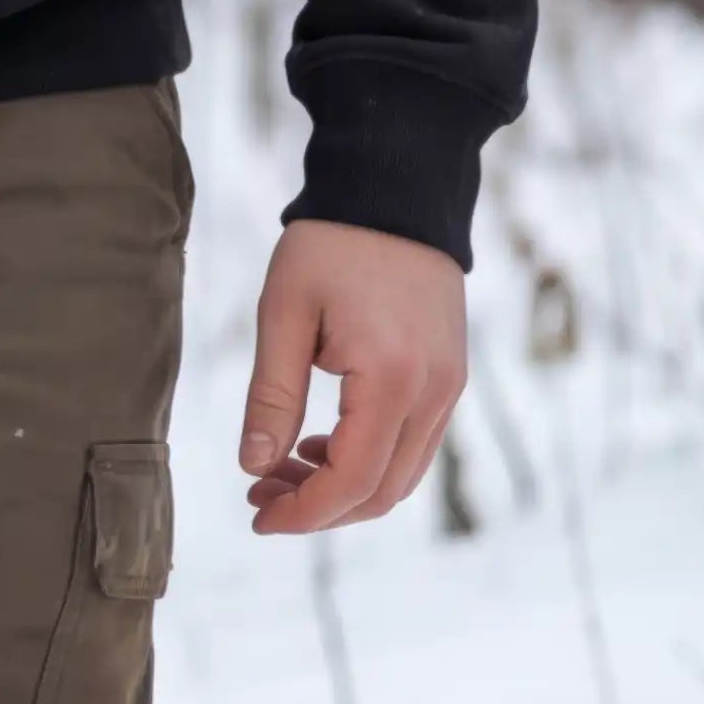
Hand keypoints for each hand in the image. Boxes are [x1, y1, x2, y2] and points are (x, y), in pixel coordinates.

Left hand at [239, 218, 466, 533]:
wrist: (397, 189)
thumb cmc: (332, 243)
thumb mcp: (284, 313)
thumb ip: (270, 395)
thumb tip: (253, 465)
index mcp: (392, 378)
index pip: (352, 480)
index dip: (304, 512)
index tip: (257, 514)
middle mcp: (434, 393)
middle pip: (382, 491)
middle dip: (320, 508)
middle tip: (260, 494)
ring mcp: (450, 387)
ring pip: (402, 474)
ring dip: (343, 487)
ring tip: (281, 469)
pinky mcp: (450, 376)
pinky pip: (413, 444)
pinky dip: (369, 459)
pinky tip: (321, 443)